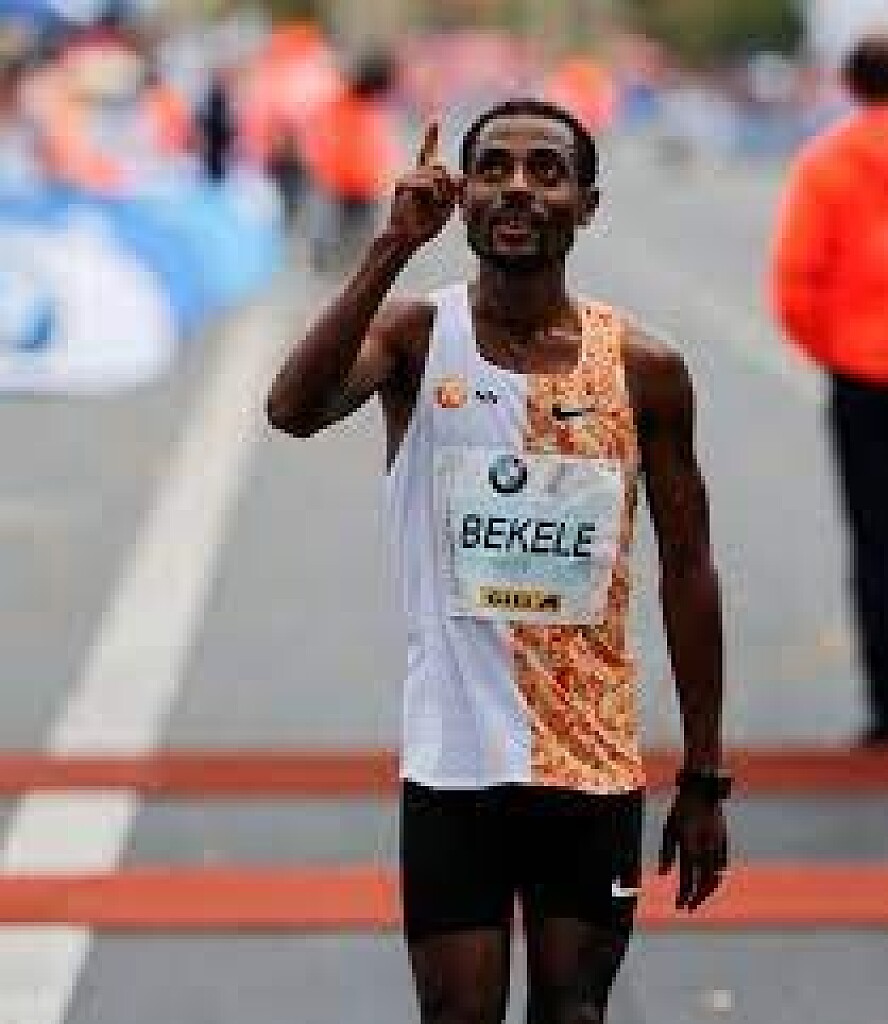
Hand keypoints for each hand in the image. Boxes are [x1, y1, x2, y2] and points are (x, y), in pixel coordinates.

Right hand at [382, 121, 460, 256]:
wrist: (403, 238)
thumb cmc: (423, 225)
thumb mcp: (444, 206)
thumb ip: (452, 191)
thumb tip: (462, 179)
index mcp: (423, 177)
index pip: (428, 152)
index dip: (431, 136)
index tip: (435, 119)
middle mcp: (413, 174)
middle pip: (440, 166)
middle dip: (448, 183)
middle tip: (447, 200)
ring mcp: (407, 177)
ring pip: (436, 173)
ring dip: (442, 191)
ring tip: (435, 206)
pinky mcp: (402, 184)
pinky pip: (427, 182)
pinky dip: (434, 194)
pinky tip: (430, 204)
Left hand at [658, 791, 728, 911]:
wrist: (703, 791)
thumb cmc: (681, 810)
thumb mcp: (669, 828)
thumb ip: (666, 852)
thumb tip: (663, 875)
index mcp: (691, 842)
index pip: (689, 875)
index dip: (684, 893)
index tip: (679, 906)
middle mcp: (707, 846)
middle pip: (704, 880)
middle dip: (696, 897)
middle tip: (688, 909)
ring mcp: (718, 845)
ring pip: (716, 875)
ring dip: (707, 892)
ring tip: (697, 902)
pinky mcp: (724, 842)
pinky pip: (722, 867)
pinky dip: (716, 879)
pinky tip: (709, 886)